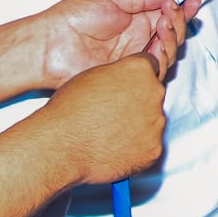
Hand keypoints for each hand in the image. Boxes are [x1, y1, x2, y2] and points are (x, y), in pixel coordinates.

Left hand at [39, 0, 195, 87]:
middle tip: (173, 12)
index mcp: (133, 19)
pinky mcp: (128, 73)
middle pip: (172, 33)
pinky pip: (155, 67)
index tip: (193, 2)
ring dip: (173, 35)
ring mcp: (133, 57)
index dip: (182, 10)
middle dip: (180, 21)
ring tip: (165, 23)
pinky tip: (159, 40)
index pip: (165, 14)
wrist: (50, 45)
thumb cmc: (71, 19)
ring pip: (168, 51)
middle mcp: (136, 39)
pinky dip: (163, 53)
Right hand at [43, 55, 168, 184]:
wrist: (60, 146)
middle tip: (113, 115)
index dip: (135, 78)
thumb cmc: (68, 111)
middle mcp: (154, 92)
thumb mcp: (91, 76)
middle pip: (153, 95)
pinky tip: (115, 149)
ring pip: (153, 122)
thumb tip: (125, 79)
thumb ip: (118, 74)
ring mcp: (156, 122)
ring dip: (138, 127)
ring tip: (110, 134)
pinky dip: (137, 149)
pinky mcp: (154, 148)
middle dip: (138, 102)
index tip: (125, 88)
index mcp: (139, 69)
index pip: (150, 67)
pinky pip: (149, 146)